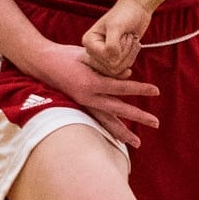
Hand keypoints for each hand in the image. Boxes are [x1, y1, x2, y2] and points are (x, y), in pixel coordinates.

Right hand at [26, 41, 159, 147]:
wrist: (42, 63)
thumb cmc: (66, 56)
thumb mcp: (88, 55)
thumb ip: (108, 66)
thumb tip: (129, 73)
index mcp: (91, 82)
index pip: (121, 87)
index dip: (140, 89)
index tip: (156, 91)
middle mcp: (88, 98)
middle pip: (118, 111)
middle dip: (138, 117)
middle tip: (156, 123)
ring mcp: (83, 105)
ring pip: (107, 122)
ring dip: (123, 133)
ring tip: (138, 143)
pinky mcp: (81, 107)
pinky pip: (97, 122)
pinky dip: (109, 131)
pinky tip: (119, 139)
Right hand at [83, 0, 150, 78]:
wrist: (136, 10)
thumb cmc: (124, 14)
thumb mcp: (116, 27)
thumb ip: (112, 45)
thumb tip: (113, 62)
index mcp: (89, 42)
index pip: (105, 58)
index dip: (119, 50)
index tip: (123, 35)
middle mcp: (94, 51)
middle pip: (112, 67)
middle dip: (125, 53)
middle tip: (129, 37)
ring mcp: (104, 56)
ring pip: (118, 70)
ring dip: (130, 54)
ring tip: (131, 39)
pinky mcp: (114, 59)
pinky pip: (123, 69)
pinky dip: (132, 57)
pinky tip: (134, 46)